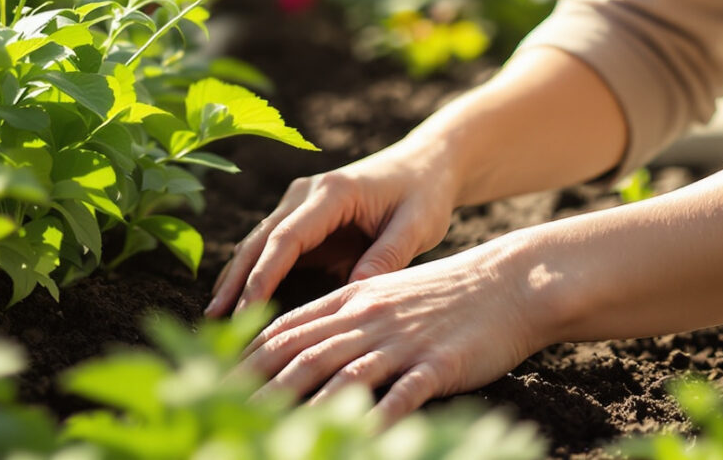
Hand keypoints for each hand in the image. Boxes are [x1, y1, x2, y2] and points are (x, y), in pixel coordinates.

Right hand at [207, 140, 459, 317]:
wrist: (425, 164)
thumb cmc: (424, 193)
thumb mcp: (418, 224)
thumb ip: (388, 256)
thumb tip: (354, 292)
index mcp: (333, 192)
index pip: (287, 237)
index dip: (264, 274)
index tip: (246, 308)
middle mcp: (307, 193)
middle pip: (261, 240)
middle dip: (237, 280)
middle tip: (214, 320)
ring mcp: (300, 203)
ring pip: (259, 244)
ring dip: (237, 278)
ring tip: (214, 318)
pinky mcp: (303, 219)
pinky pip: (272, 249)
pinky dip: (253, 273)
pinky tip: (237, 301)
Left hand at [241, 237, 551, 423]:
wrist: (512, 281)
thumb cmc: (447, 295)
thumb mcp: (386, 295)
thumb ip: (343, 317)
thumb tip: (301, 343)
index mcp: (352, 299)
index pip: (286, 329)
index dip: (245, 358)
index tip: (210, 383)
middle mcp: (368, 318)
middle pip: (301, 355)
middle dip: (256, 389)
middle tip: (220, 416)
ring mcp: (402, 341)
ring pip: (340, 375)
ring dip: (301, 408)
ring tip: (267, 436)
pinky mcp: (437, 364)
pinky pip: (400, 396)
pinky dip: (375, 420)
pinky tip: (358, 441)